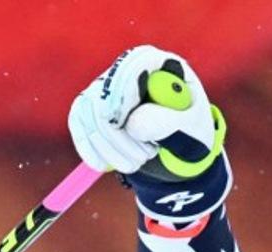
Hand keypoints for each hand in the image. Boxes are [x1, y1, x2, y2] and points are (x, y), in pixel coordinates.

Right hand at [68, 45, 223, 179]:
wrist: (179, 155)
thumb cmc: (192, 138)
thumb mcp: (193, 134)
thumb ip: (168, 124)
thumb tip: (132, 123)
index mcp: (160, 65)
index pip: (134, 66)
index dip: (124, 94)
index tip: (123, 126)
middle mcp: (130, 70)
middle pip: (106, 90)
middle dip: (117, 132)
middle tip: (142, 159)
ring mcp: (109, 87)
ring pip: (90, 109)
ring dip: (107, 145)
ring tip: (135, 165)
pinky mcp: (93, 107)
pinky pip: (78, 121)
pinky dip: (88, 146)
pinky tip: (102, 165)